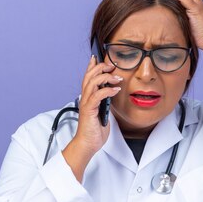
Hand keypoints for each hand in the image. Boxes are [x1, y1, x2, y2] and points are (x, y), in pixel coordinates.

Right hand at [62, 56, 121, 181]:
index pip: (88, 77)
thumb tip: (111, 93)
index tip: (98, 57)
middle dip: (101, 68)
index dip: (92, 66)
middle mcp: (85, 98)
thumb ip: (105, 102)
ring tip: (117, 78)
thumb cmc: (94, 131)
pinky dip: (107, 90)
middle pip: (89, 76)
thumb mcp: (103, 112)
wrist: (87, 144)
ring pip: (92, 83)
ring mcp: (86, 104)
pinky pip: (97, 96)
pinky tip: (115, 90)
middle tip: (112, 66)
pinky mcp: (89, 110)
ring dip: (106, 77)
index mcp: (87, 98)